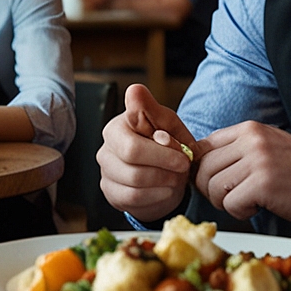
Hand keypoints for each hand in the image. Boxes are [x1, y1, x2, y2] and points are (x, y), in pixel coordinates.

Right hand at [97, 84, 202, 221]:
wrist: (167, 169)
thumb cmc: (166, 142)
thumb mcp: (169, 124)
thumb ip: (153, 110)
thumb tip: (134, 90)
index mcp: (117, 127)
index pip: (133, 146)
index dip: (162, 154)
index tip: (184, 156)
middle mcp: (106, 148)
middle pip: (133, 168)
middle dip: (165, 169)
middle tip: (183, 168)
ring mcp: (106, 172)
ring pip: (135, 185)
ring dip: (164, 184)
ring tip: (176, 178)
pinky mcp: (111, 193)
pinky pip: (133, 200)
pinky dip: (156, 197)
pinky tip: (166, 190)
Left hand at [193, 122, 290, 225]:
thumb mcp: (268, 147)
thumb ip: (238, 149)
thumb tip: (201, 164)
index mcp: (249, 129)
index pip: (203, 146)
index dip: (203, 169)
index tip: (214, 182)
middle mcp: (251, 140)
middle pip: (203, 168)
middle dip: (211, 190)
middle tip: (231, 198)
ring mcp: (257, 161)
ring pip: (213, 187)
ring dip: (226, 202)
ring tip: (248, 202)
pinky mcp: (263, 184)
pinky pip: (230, 203)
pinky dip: (240, 212)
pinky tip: (258, 208)